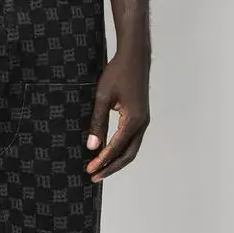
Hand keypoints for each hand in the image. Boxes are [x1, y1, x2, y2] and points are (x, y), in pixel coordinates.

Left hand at [85, 46, 150, 181]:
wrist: (134, 57)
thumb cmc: (118, 73)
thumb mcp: (103, 98)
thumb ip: (98, 123)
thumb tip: (92, 146)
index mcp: (133, 120)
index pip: (116, 147)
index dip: (102, 161)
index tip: (89, 169)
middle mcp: (142, 123)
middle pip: (128, 154)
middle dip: (111, 167)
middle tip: (94, 176)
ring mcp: (143, 120)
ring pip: (132, 148)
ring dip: (116, 160)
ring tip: (100, 168)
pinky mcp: (141, 116)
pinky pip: (132, 139)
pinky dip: (121, 150)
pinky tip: (109, 152)